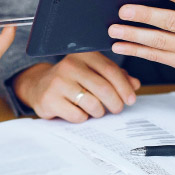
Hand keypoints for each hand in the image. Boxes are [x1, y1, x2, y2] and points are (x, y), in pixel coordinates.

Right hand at [13, 52, 140, 122]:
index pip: (111, 71)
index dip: (124, 87)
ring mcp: (58, 83)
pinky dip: (83, 118)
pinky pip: (77, 116)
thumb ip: (115, 77)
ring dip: (99, 112)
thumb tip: (135, 85)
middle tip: (117, 109)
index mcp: (84, 55)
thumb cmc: (72, 80)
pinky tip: (79, 113)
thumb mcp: (92, 73)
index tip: (131, 99)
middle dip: (116, 103)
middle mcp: (70, 66)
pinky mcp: (50, 100)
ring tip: (96, 110)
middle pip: (104, 89)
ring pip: (92, 104)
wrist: (39, 86)